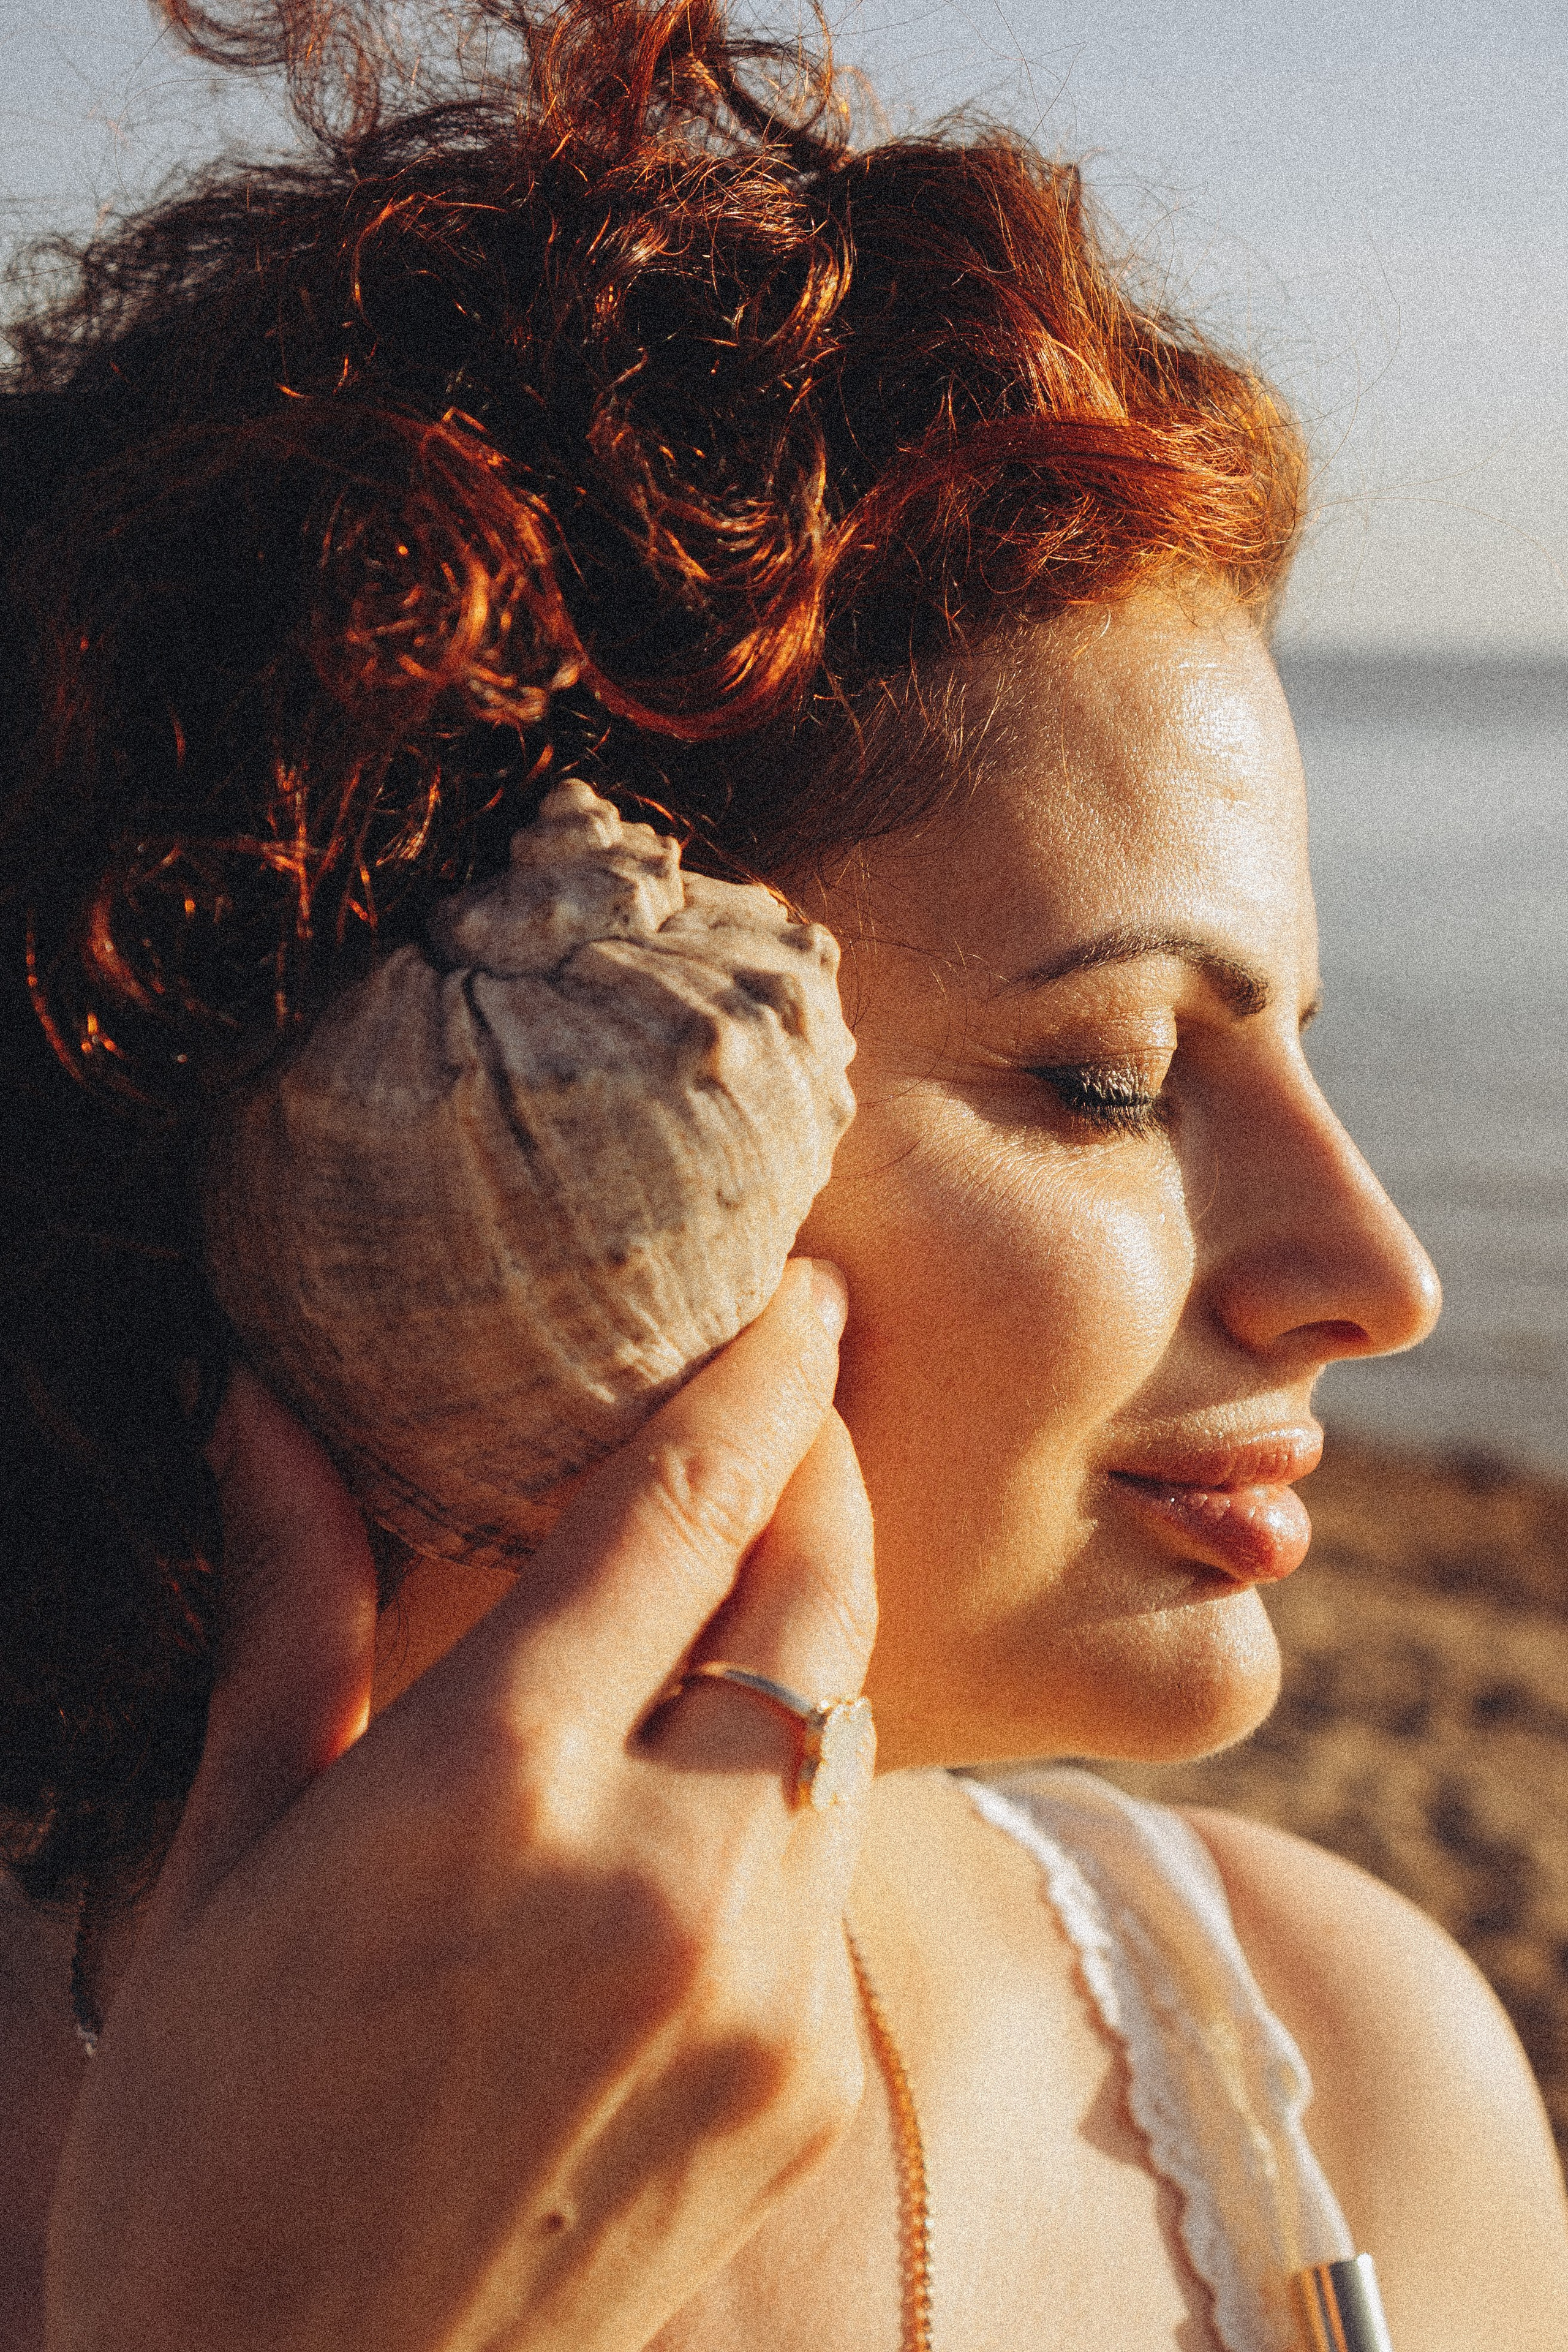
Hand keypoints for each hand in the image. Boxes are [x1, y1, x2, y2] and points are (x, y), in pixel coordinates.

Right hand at [47, 1261, 874, 2351]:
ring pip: (845, 1721)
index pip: (684, 1509)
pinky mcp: (811, 2082)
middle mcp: (665, 1876)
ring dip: (804, 1630)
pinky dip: (786, 1787)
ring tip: (728, 1589)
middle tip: (793, 1394)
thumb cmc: (211, 2137)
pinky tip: (702, 1790)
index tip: (807, 1285)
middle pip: (816, 1588)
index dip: (762, 1373)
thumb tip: (269, 1411)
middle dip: (816, 1469)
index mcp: (495, 1790)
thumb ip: (291, 1614)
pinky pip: (831, 1867)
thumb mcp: (226, 1860)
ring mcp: (764, 1992)